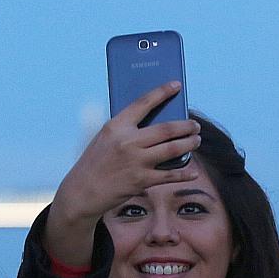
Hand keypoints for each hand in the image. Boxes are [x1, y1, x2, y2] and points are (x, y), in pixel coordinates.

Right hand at [55, 82, 200, 222]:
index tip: (176, 85)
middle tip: (195, 125)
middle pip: (166, 128)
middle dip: (185, 126)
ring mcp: (136, 161)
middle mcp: (127, 141)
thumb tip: (158, 123)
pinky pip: (170, 174)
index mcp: (116, 126)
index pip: (143, 103)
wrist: (82, 192)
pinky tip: (193, 171)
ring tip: (196, 140)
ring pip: (173, 149)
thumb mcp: (106, 138)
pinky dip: (184, 172)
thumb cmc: (96, 162)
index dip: (162, 92)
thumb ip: (127, 130)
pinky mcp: (141, 181)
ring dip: (189, 143)